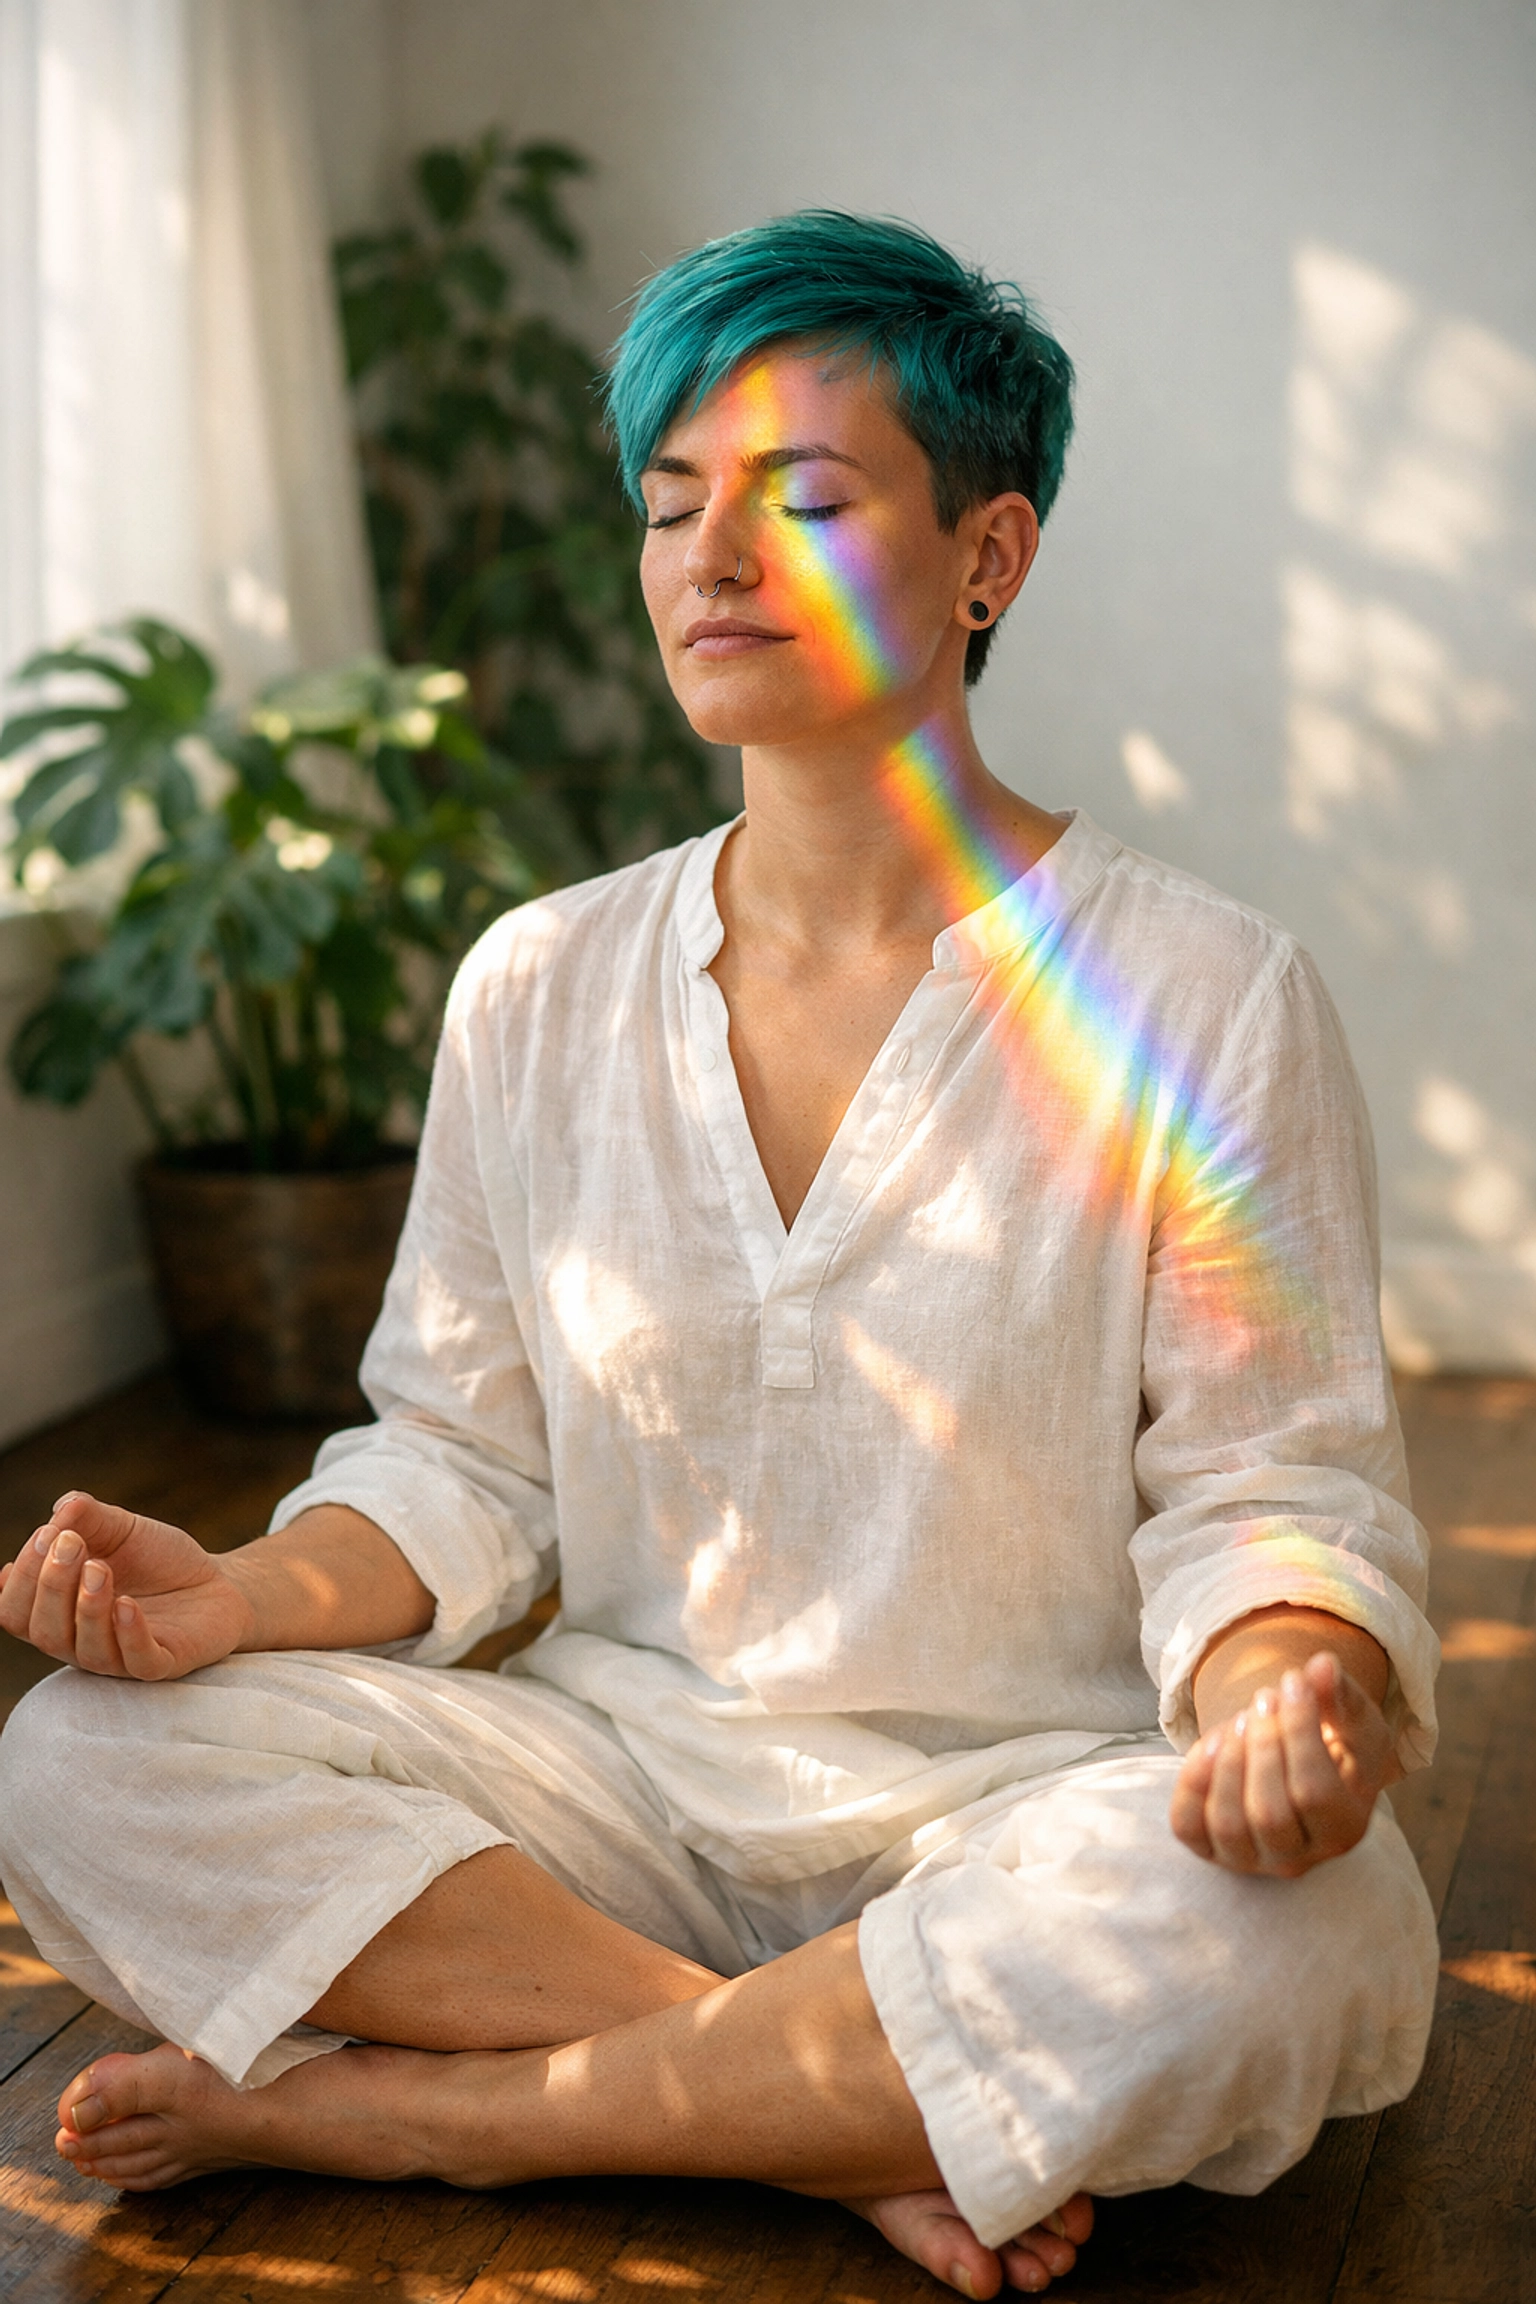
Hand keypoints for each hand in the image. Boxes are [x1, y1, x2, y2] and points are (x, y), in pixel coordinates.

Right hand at [0, 1493, 252, 1681]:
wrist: (218, 1582)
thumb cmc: (157, 1560)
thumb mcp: (121, 1528)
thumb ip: (88, 1516)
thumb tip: (61, 1508)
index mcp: (59, 1612)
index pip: (15, 1611)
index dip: (22, 1578)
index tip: (46, 1534)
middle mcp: (80, 1640)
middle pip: (43, 1632)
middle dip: (50, 1585)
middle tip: (71, 1544)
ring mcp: (120, 1656)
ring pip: (87, 1650)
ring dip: (87, 1607)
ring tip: (100, 1567)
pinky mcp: (162, 1663)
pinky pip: (138, 1661)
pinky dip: (128, 1633)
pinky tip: (127, 1603)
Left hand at [1170, 1649, 1395, 1876]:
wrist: (1297, 1762)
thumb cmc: (1334, 1742)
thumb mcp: (1353, 1719)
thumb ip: (1342, 1695)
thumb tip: (1323, 1666)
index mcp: (1344, 1830)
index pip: (1314, 1793)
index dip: (1298, 1731)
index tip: (1292, 1680)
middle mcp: (1298, 1859)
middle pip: (1269, 1814)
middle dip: (1261, 1744)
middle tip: (1263, 1698)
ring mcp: (1250, 1858)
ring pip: (1228, 1824)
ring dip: (1227, 1761)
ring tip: (1240, 1718)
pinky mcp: (1210, 1846)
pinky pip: (1188, 1825)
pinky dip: (1191, 1782)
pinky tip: (1210, 1742)